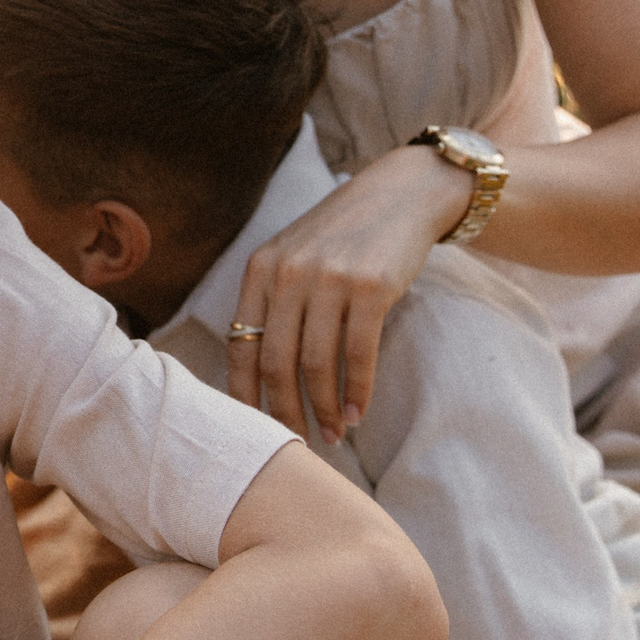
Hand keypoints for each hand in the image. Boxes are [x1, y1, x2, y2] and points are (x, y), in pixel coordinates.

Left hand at [228, 146, 468, 439]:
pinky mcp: (370, 287)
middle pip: (275, 363)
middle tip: (296, 443)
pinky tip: (357, 413)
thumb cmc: (342, 237)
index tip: (252, 430)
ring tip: (332, 433)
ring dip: (324, 408)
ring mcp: (329, 280)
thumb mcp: (293, 257)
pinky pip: (357, 355)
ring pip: (315, 365)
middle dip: (284, 412)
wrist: (400, 195)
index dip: (243, 395)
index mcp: (259, 270)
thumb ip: (272, 303)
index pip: (239, 346)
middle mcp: (287, 274)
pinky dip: (357, 391)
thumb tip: (255, 375)